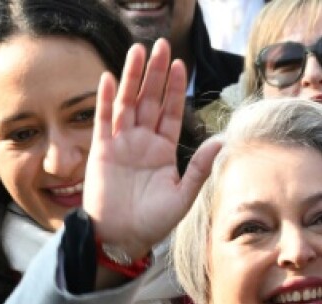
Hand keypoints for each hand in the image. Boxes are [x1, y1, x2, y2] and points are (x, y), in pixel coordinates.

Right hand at [83, 40, 221, 266]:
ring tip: (138, 50)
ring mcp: (120, 145)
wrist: (121, 240)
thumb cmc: (152, 224)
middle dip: (155, 73)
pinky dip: (105, 100)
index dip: (174, 89)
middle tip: (161, 45)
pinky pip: (103, 121)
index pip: (170, 112)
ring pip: (127, 104)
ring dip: (132, 77)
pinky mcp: (101, 152)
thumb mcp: (183, 197)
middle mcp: (142, 142)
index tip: (180, 65)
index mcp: (163, 150)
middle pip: (149, 100)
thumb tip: (221, 141)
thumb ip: (199, 168)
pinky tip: (109, 79)